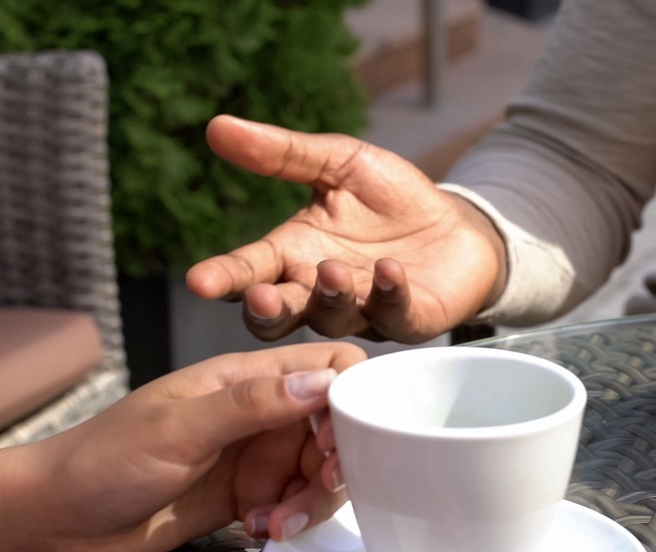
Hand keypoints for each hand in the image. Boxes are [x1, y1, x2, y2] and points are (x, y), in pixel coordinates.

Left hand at [30, 342, 365, 551]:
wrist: (62, 517)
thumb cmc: (103, 458)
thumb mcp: (178, 428)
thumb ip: (251, 404)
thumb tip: (321, 382)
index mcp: (249, 377)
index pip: (331, 366)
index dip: (351, 396)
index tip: (340, 435)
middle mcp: (263, 411)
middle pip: (338, 426)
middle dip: (337, 462)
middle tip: (317, 488)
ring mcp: (260, 455)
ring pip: (323, 471)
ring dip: (312, 501)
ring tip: (276, 522)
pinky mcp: (254, 495)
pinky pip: (299, 504)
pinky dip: (292, 521)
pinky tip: (258, 529)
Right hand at [185, 115, 506, 343]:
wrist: (457, 223)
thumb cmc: (391, 198)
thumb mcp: (338, 163)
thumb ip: (284, 154)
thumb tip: (218, 126)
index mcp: (291, 256)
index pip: (248, 272)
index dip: (224, 278)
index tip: (199, 281)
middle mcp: (319, 292)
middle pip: (279, 316)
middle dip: (266, 310)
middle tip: (260, 297)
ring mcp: (362, 312)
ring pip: (333, 320)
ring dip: (330, 297)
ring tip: (332, 270)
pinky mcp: (408, 319)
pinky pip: (392, 316)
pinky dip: (388, 295)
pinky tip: (387, 271)